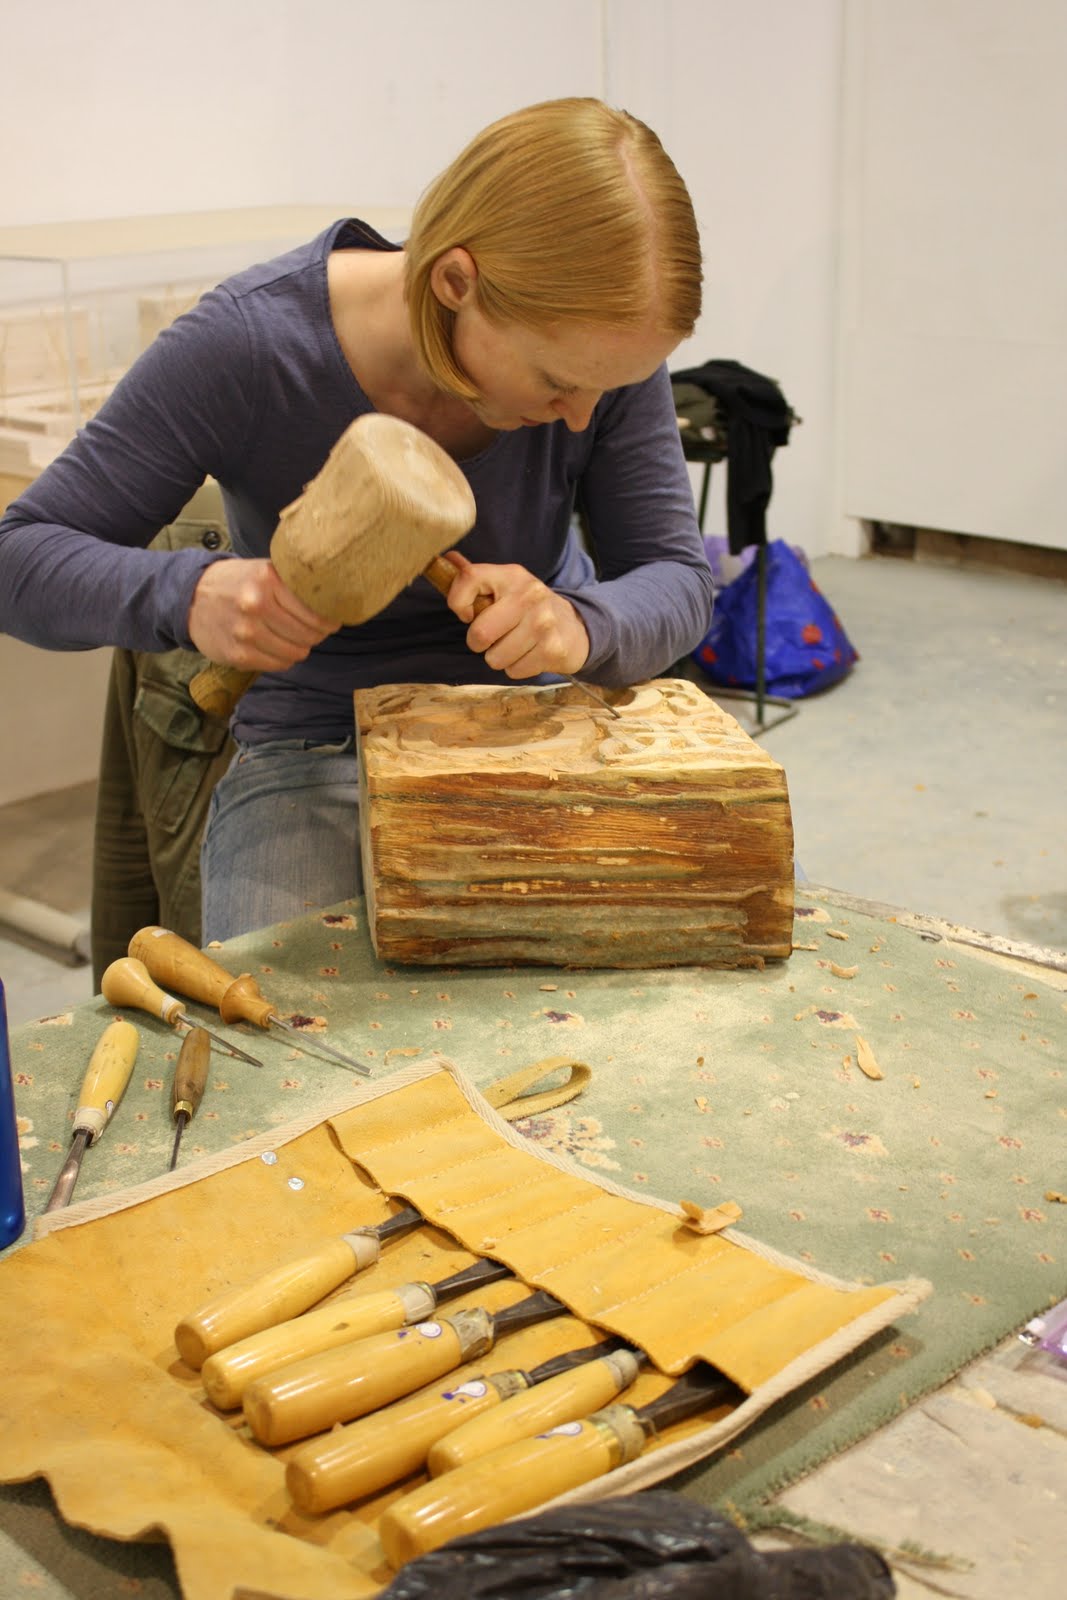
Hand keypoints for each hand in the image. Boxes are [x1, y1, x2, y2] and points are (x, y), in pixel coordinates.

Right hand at [187, 558, 339, 669]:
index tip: (333, 621)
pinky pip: (279, 664)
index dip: (329, 620)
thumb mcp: (262, 571)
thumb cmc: (235, 583)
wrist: (190, 598)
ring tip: (294, 639)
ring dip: (300, 648)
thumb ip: (292, 585)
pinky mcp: (239, 655)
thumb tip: (332, 605)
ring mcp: (246, 632)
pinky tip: (277, 648)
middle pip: (308, 634)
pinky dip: (283, 659)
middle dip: (316, 635)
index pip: (314, 611)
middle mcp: (256, 605)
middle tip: (316, 632)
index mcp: (267, 579)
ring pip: (296, 652)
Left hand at [440, 551, 589, 677]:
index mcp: (512, 575)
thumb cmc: (529, 609)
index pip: (469, 578)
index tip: (467, 614)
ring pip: (495, 658)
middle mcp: (529, 595)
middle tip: (492, 638)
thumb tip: (446, 559)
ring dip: (499, 658)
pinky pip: (514, 671)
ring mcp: (543, 623)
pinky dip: (516, 668)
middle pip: (479, 633)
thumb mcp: (506, 585)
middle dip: (478, 643)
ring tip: (514, 646)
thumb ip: (475, 577)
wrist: (575, 627)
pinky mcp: (552, 649)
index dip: (457, 602)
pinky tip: (529, 654)